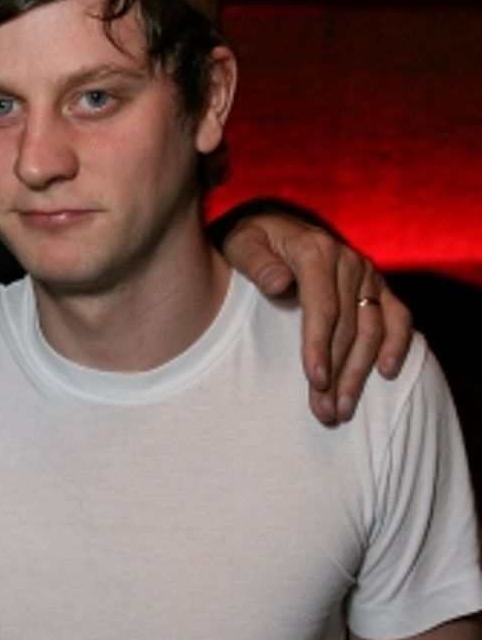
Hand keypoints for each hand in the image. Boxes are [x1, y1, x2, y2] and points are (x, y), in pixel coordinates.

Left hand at [220, 212, 411, 422]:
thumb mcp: (241, 243)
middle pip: (348, 326)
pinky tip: (387, 373)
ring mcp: (367, 274)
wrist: (272, 228)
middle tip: (324, 411)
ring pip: (372, 328)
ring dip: (360, 372)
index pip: (322, 306)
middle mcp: (347, 262)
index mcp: (314, 251)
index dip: (320, 346)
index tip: (315, 380)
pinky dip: (398, 344)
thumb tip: (279, 284)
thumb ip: (256, 262)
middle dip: (337, 373)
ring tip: (342, 409)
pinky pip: (398, 316)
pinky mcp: (378, 286)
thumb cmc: (251, 242)